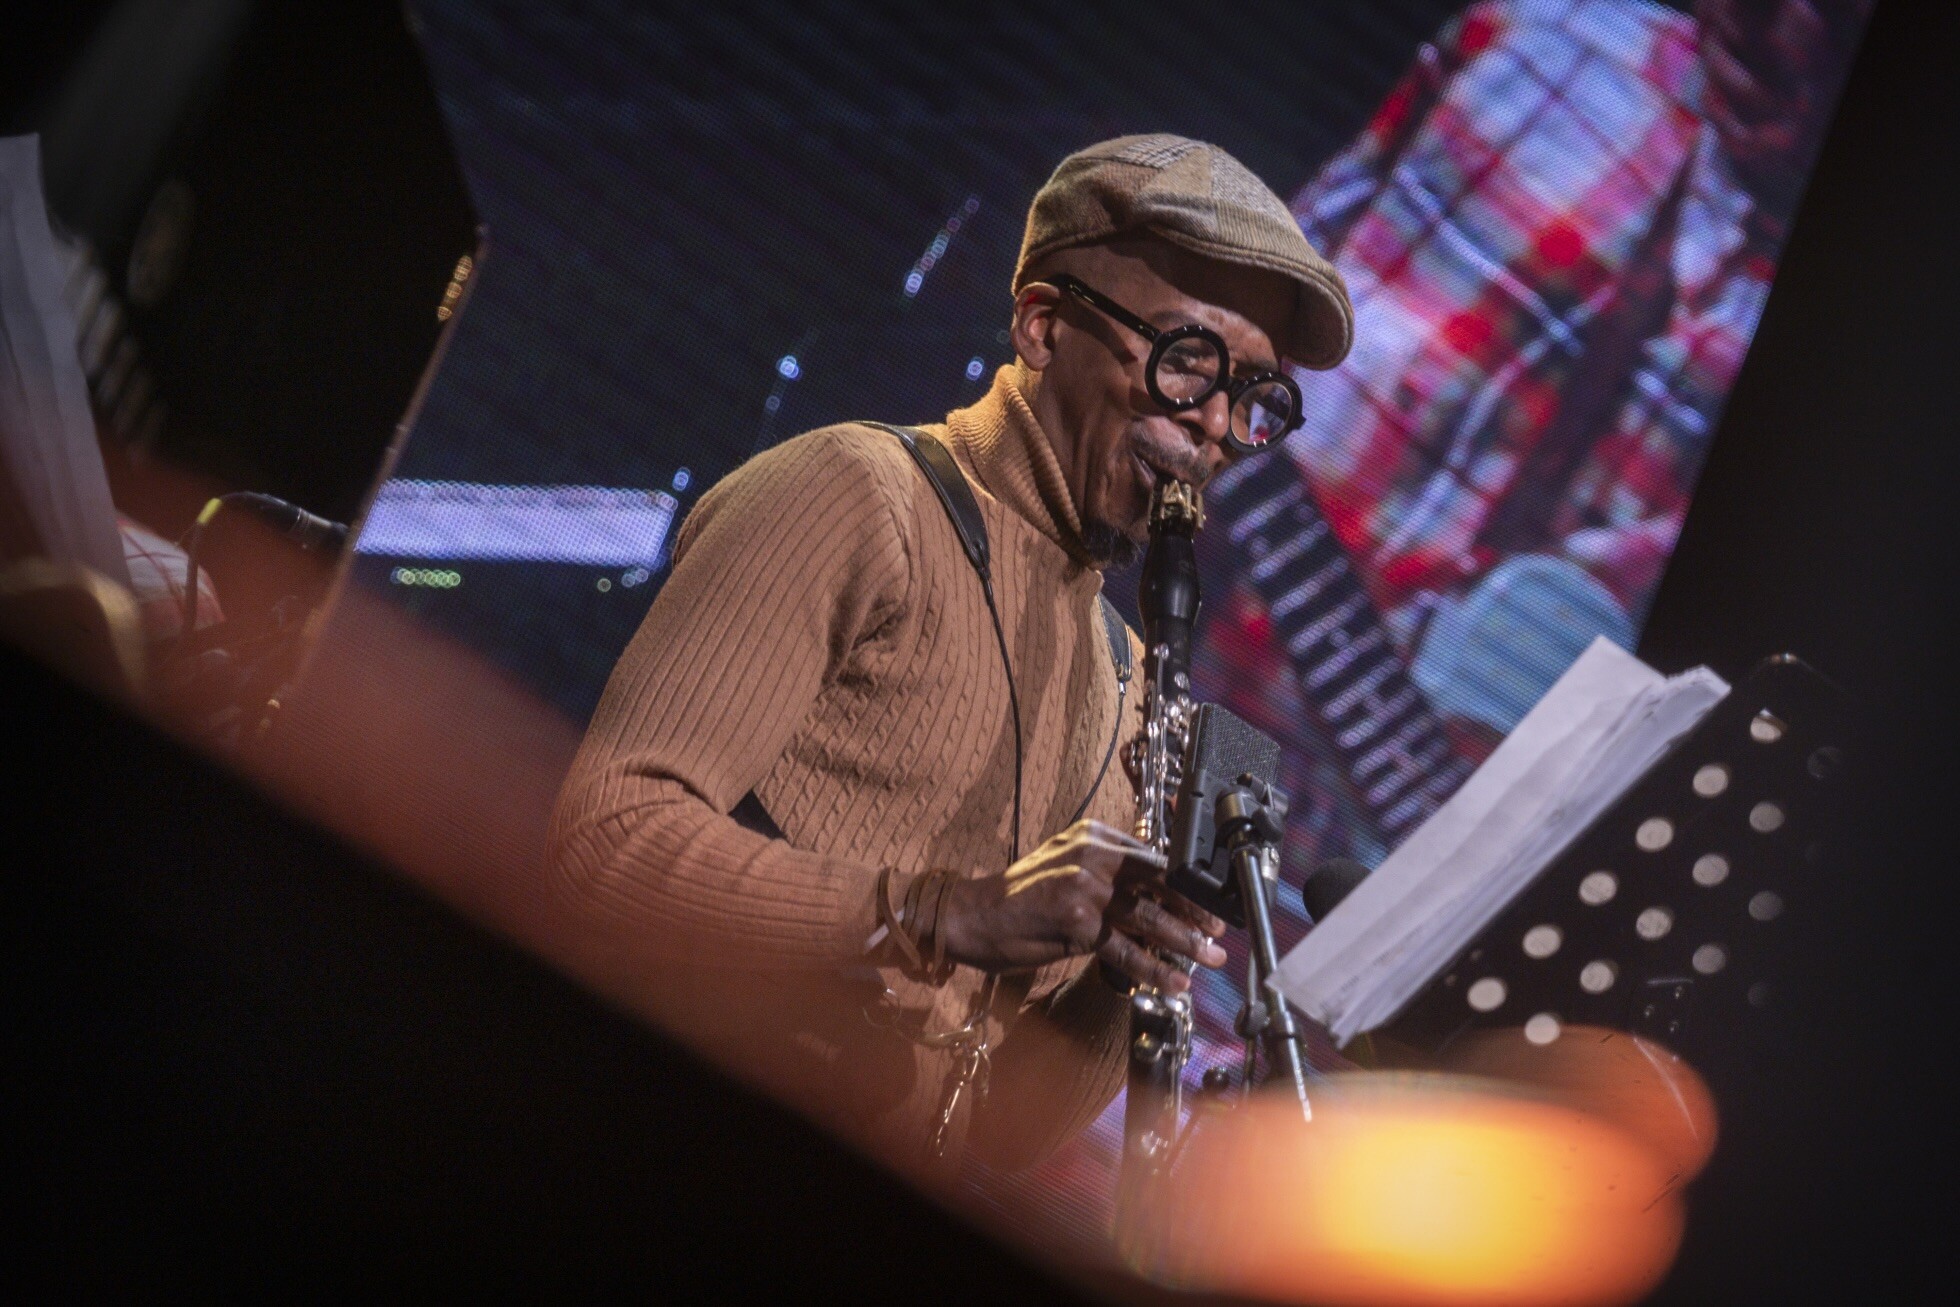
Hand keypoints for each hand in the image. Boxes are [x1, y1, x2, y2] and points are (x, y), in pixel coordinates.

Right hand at [934, 819, 1227, 992]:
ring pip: (1148, 917)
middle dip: (1196, 909)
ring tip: (1210, 958)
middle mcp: (1093, 855)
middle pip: (1161, 882)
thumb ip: (1107, 868)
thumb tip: (1156, 891)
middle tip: (1220, 930)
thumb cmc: (1020, 896)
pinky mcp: (1077, 923)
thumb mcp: (1066, 864)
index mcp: (1094, 835)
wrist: (971, 915)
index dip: (1187, 882)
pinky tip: (1174, 983)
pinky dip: (1153, 969)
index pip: (1155, 856)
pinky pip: (1124, 950)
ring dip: (1185, 942)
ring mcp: (1085, 887)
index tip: (1211, 901)